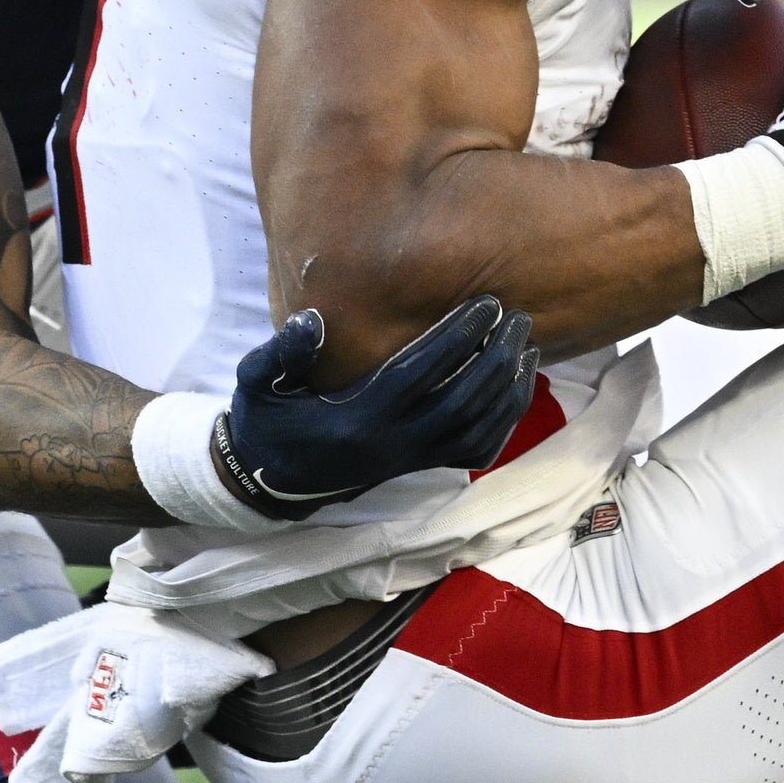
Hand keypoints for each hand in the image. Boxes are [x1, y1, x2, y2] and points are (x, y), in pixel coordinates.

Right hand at [209, 294, 540, 519]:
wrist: (269, 479)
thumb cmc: (266, 420)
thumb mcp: (256, 382)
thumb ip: (281, 351)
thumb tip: (312, 319)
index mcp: (358, 418)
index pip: (420, 373)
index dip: (458, 338)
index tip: (487, 304)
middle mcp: (392, 443)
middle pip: (462, 401)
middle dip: (496, 356)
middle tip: (519, 316)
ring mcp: (409, 460)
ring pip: (476, 429)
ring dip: (508, 388)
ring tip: (527, 346)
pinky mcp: (417, 468)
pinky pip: (473, 451)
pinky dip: (503, 422)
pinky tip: (515, 389)